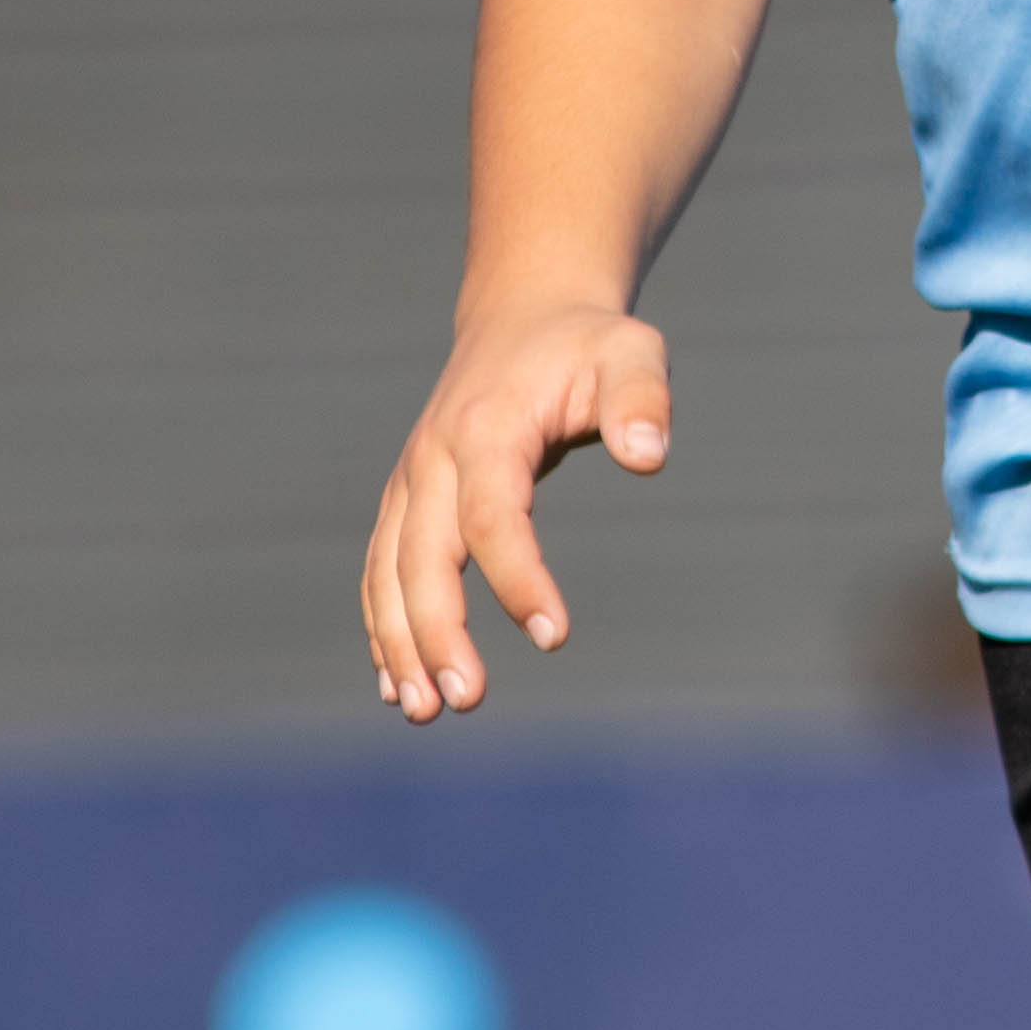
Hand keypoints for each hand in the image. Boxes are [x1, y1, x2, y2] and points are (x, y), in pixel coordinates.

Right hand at [361, 300, 674, 721]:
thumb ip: (642, 399)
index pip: (493, 516)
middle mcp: (433, 460)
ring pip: (388, 572)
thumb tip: (648, 455)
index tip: (556, 636)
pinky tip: (400, 685)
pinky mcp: (407, 502)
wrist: (523, 318)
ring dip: (399, 644)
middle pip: (422, 556)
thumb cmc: (587, 345)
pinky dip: (384, 628)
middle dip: (437, 631)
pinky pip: (382, 572)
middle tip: (468, 700)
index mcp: (485, 429)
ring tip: (427, 711)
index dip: (518, 577)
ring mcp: (411, 483)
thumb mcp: (630, 352)